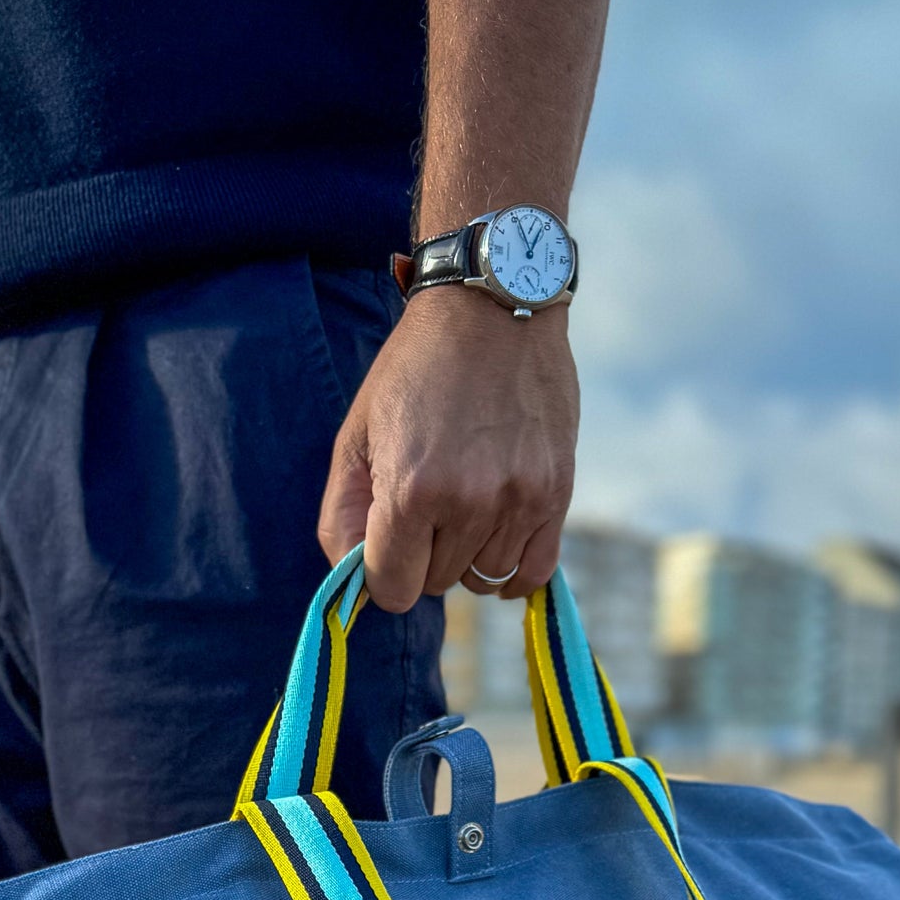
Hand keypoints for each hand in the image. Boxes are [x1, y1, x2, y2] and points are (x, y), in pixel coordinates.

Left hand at [318, 288, 578, 614]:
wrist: (492, 309)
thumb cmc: (414, 372)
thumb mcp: (356, 436)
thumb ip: (342, 516)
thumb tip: (353, 584)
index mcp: (411, 490)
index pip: (393, 589)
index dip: (384, 572)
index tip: (389, 542)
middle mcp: (469, 503)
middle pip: (437, 584)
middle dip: (425, 554)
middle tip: (429, 499)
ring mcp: (519, 501)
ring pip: (483, 579)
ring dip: (468, 555)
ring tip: (465, 501)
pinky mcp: (556, 493)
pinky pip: (532, 572)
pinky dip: (512, 568)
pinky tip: (497, 537)